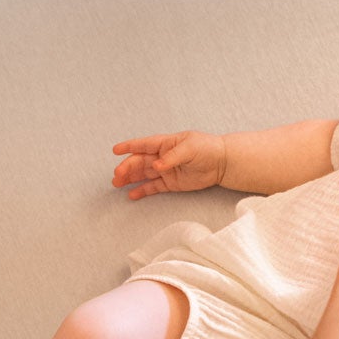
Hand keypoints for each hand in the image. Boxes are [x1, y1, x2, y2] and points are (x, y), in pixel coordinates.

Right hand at [111, 131, 225, 197]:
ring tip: (117, 183)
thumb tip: (156, 166)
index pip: (143, 144)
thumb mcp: (190, 148)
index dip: (129, 147)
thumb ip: (172, 157)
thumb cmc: (207, 148)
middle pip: (140, 161)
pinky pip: (153, 187)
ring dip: (130, 178)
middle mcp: (163, 156)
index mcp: (165, 143)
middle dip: (127, 167)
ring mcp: (166, 170)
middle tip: (117, 175)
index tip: (115, 150)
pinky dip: (142, 190)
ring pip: (143, 174)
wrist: (222, 163)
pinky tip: (132, 194)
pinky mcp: (171, 183)